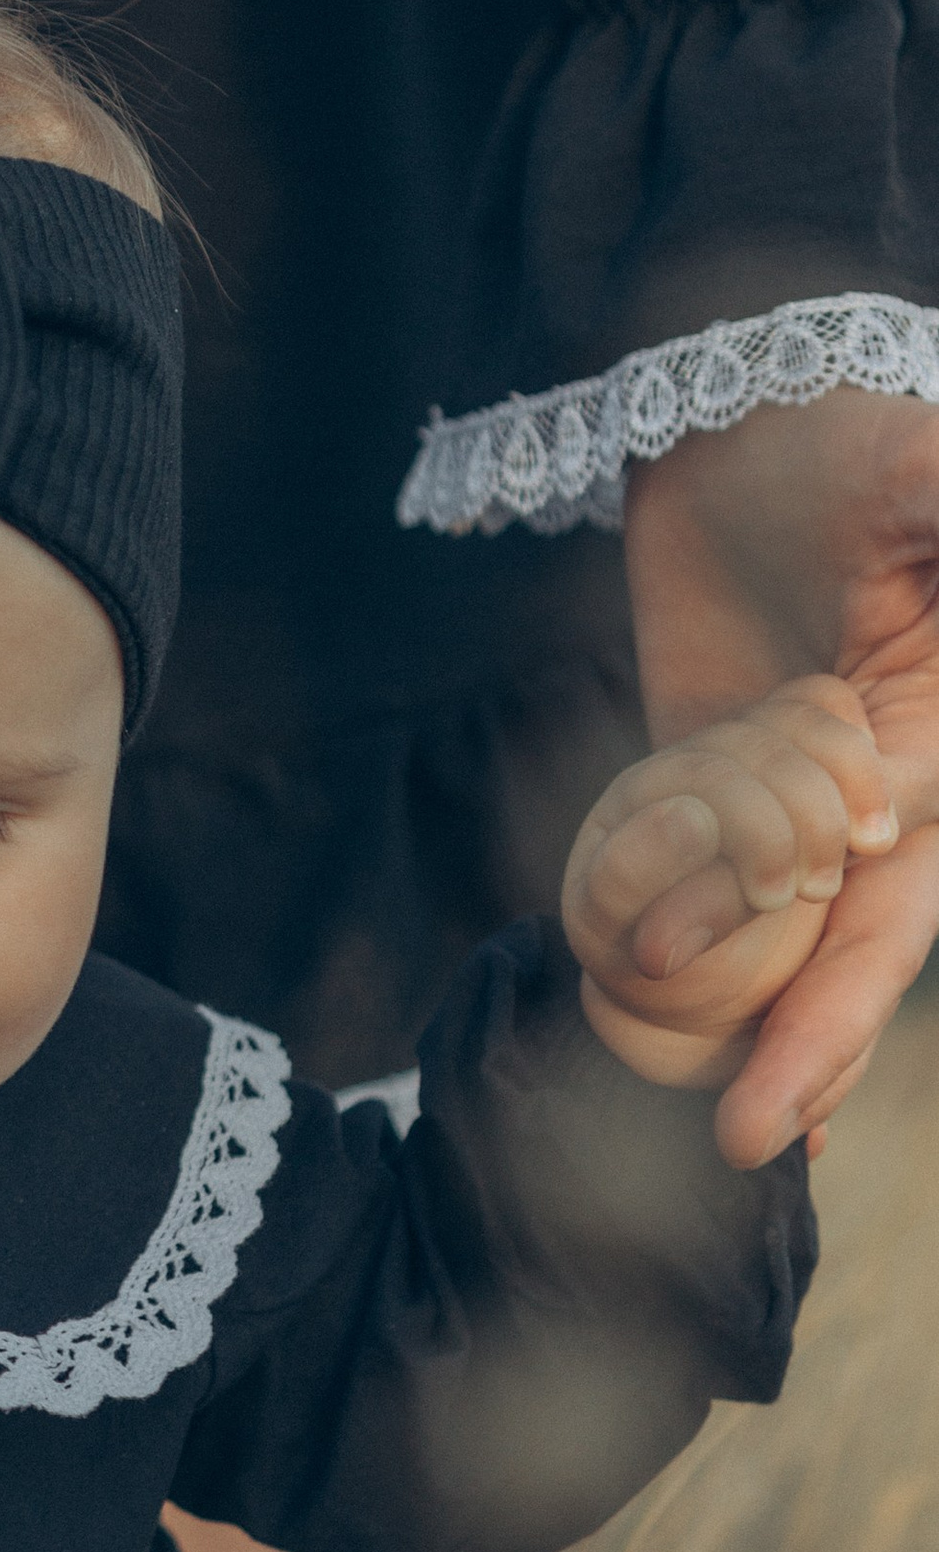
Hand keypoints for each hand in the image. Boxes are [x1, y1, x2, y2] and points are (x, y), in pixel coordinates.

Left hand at [626, 389, 938, 1163]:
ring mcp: (791, 796)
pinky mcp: (709, 778)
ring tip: (705, 1131)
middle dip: (801, 1050)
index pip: (894, 908)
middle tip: (746, 1148)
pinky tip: (641, 1028)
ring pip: (775, 939)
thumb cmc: (853, 435)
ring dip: (744, 1030)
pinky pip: (692, 883)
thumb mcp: (922, 477)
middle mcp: (880, 796)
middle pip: (844, 949)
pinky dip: (676, 961)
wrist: (733, 404)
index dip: (839, 1008)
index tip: (775, 1100)